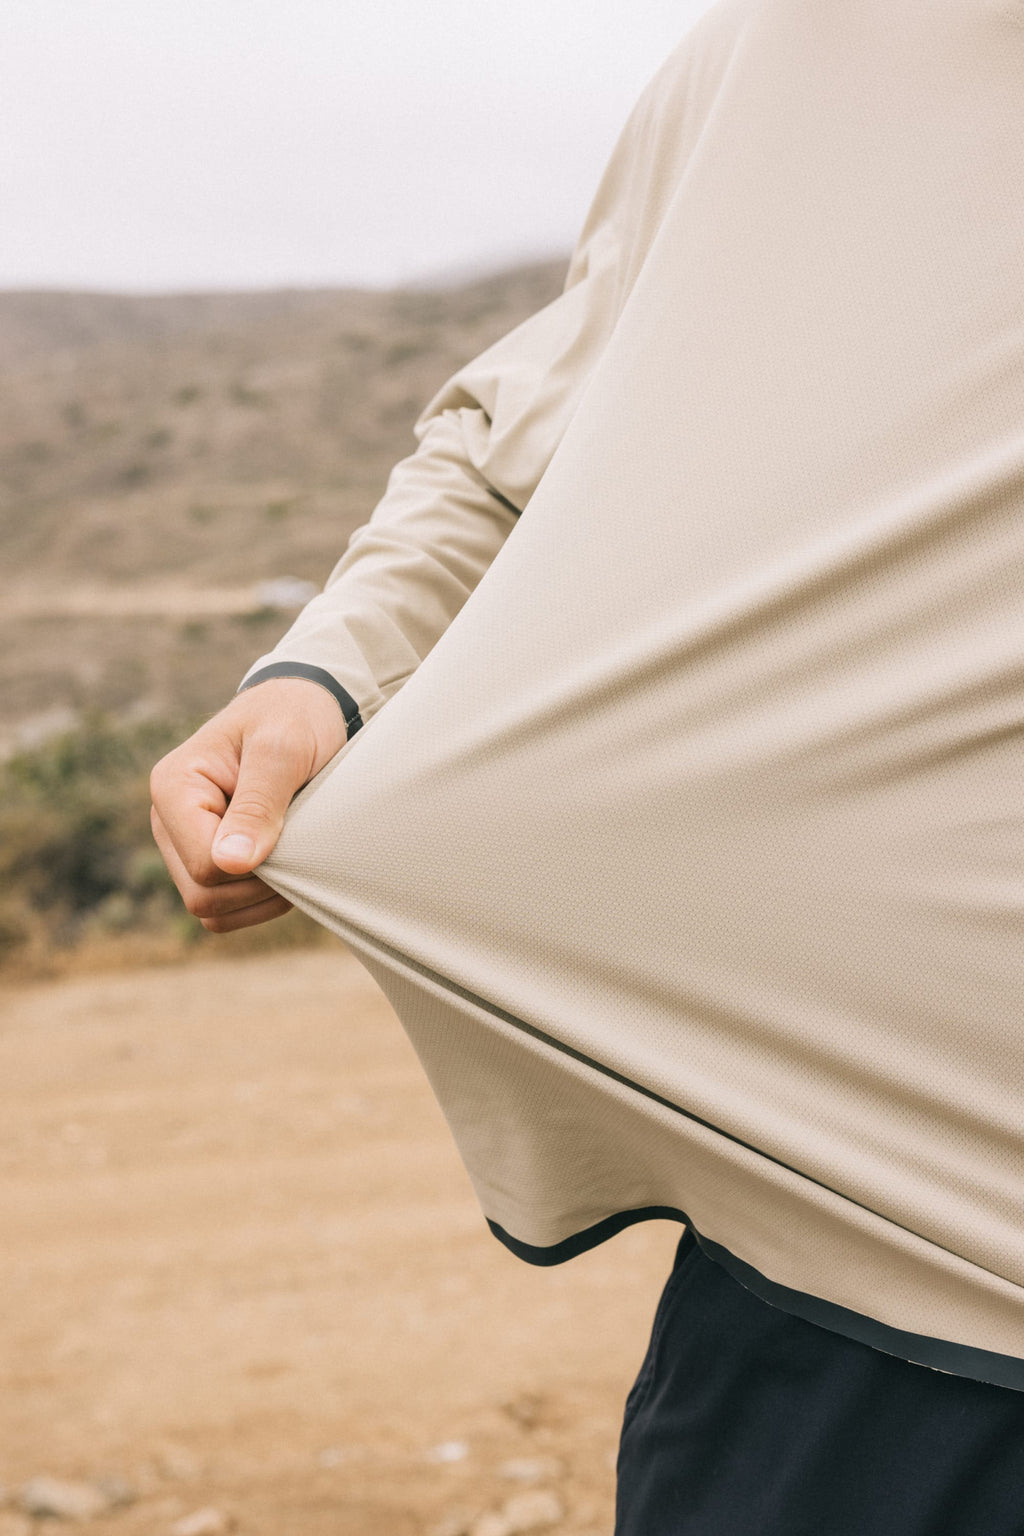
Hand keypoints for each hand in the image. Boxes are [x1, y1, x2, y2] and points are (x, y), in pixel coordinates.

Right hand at [150, 679, 348, 931]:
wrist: (301, 710)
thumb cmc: (293, 719)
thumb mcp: (284, 750)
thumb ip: (258, 804)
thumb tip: (227, 863)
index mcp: (173, 788)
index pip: (205, 866)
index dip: (256, 865)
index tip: (291, 828)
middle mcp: (167, 820)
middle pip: (203, 896)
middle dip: (258, 885)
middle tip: (298, 841)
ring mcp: (182, 844)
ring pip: (211, 911)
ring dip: (261, 898)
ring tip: (293, 851)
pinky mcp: (204, 860)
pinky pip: (222, 912)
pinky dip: (258, 903)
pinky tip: (286, 867)